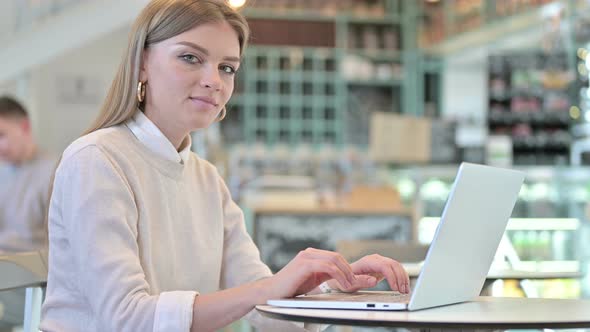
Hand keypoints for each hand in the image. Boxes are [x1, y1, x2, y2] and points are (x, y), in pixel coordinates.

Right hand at [263, 248, 377, 298]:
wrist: (271, 292)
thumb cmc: (291, 287)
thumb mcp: (313, 279)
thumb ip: (325, 275)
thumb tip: (343, 277)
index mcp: (312, 256)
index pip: (335, 257)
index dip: (347, 268)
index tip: (355, 279)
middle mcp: (309, 253)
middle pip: (337, 256)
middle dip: (349, 270)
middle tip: (356, 282)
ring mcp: (306, 257)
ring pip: (334, 260)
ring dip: (346, 273)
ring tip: (350, 285)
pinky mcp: (304, 264)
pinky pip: (328, 266)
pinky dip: (338, 275)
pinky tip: (342, 285)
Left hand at [327, 254, 409, 293]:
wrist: (343, 276)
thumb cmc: (346, 280)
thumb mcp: (350, 283)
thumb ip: (361, 281)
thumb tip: (374, 280)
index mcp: (367, 262)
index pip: (384, 266)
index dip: (392, 277)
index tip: (395, 288)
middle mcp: (375, 259)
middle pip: (393, 264)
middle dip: (400, 278)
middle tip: (402, 291)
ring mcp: (380, 261)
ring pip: (396, 266)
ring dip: (403, 278)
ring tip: (404, 290)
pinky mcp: (383, 266)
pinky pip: (396, 269)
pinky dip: (401, 277)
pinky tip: (403, 286)